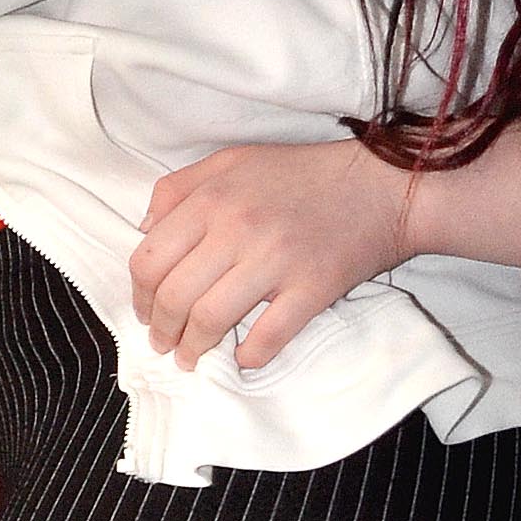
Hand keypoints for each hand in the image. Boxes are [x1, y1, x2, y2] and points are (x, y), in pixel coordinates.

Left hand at [131, 139, 420, 372]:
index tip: (146, 311)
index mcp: (212, 198)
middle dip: (161, 330)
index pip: (151, 259)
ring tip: (190, 358)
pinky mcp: (312, 289)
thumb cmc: (299, 174)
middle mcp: (237, 229)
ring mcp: (275, 261)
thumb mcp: (230, 162)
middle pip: (175, 296)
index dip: (140, 294)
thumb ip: (178, 188)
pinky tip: (242, 358)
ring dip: (193, 349)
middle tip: (163, 344)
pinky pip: (269, 336)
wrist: (379, 187)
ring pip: (211, 320)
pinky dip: (248, 355)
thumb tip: (144, 230)